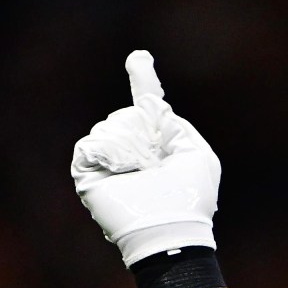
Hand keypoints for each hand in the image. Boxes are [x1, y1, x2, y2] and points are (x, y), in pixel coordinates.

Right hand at [70, 50, 219, 265]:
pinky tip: (124, 168)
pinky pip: (91, 143)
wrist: (170, 229)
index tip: (140, 58)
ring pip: (110, 126)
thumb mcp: (197, 155)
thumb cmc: (190, 198)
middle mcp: (133, 150)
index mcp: (159, 145)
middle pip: (128, 114)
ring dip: (130, 146)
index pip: (147, 106)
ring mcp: (111, 162)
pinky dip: (110, 152)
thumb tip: (152, 105)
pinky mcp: (90, 174)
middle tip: (155, 161)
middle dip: (143, 129)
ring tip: (141, 171)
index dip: (144, 80)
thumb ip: (177, 125)